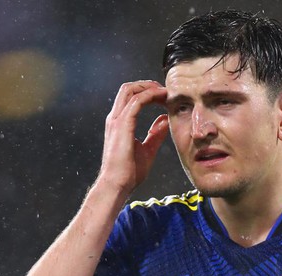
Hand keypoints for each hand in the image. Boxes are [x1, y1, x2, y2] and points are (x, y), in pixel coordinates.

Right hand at [98, 80, 168, 195]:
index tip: (163, 95)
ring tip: (165, 91)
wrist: (117, 184)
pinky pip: (136, 102)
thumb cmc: (129, 172)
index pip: (130, 97)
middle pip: (128, 88)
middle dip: (147, 84)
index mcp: (119, 123)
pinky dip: (150, 95)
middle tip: (165, 90)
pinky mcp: (122, 125)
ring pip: (130, 90)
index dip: (146, 91)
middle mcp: (115, 118)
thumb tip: (165, 120)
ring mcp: (117, 120)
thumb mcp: (148, 148)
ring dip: (149, 87)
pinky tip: (162, 98)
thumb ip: (156, 133)